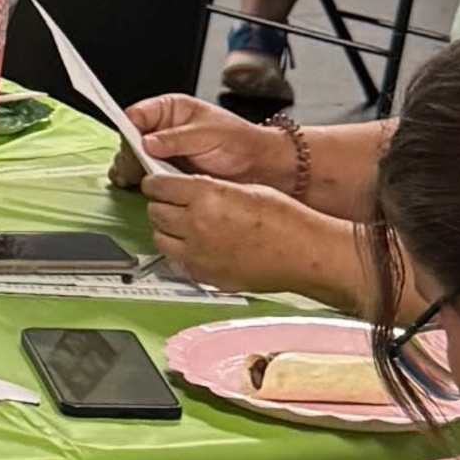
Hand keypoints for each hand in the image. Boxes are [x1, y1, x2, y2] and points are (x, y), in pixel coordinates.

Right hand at [131, 92, 295, 189]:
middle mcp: (164, 130)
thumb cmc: (240, 142)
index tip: (132, 142)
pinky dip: (142, 183)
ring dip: (132, 170)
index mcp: (172, 110)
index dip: (131, 127)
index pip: (139, 114)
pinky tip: (141, 187)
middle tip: (132, 166)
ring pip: (135, 160)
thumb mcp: (207, 133)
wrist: (260, 168)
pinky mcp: (168, 174)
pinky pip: (147, 177)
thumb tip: (148, 142)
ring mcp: (164, 154)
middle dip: (129, 153)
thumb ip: (176, 138)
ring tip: (134, 178)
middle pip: (131, 139)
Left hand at [144, 166, 347, 298]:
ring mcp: (198, 254)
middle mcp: (197, 225)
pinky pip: (178, 261)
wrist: (304, 254)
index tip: (158, 183)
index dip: (156, 183)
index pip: (158, 186)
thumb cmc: (286, 220)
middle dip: (161, 205)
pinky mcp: (204, 275)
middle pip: (155, 212)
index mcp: (207, 196)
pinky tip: (199, 246)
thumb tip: (186, 189)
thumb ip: (208, 189)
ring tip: (184, 226)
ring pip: (159, 238)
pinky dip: (182, 253)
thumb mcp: (244, 188)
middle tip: (171, 203)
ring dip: (167, 230)